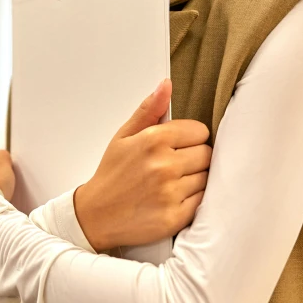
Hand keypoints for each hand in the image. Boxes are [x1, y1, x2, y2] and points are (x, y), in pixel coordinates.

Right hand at [74, 79, 211, 251]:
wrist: (96, 216)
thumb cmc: (112, 174)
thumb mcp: (124, 135)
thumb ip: (149, 110)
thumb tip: (166, 85)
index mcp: (153, 140)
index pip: (200, 131)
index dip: (190, 137)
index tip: (179, 144)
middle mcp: (164, 165)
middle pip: (206, 153)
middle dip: (194, 157)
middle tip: (175, 164)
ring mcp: (170, 193)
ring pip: (206, 177)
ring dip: (194, 178)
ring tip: (172, 182)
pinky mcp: (175, 217)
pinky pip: (202, 200)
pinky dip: (192, 199)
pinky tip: (173, 197)